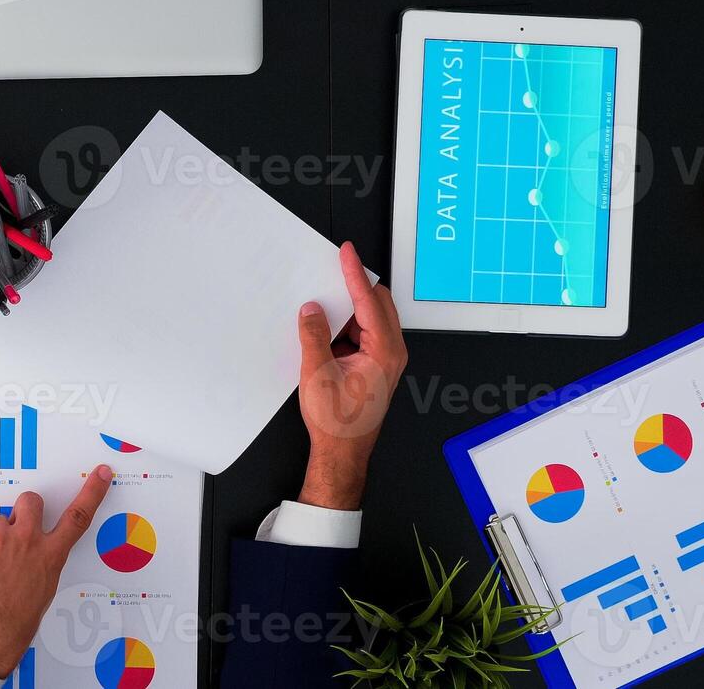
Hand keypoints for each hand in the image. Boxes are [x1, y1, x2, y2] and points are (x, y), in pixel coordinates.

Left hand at [0, 466, 113, 675]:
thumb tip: (32, 551)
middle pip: (30, 501)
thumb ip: (41, 562)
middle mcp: (27, 541)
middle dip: (22, 509)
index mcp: (49, 555)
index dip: (92, 492)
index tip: (100, 474)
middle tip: (14, 528)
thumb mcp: (43, 591)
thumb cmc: (16, 621)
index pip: (78, 517)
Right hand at [296, 241, 408, 510]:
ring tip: (321, 302)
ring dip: (347, 308)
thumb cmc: (337, 421)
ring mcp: (384, 357)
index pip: (369, 301)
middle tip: (330, 270)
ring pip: (369, 317)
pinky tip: (323, 326)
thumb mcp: (317, 373)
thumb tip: (312, 309)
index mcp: (384, 350)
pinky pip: (362, 332)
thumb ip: (313, 335)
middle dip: (354, 286)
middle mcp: (391, 351)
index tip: (347, 252)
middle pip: (376, 303)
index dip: (354, 273)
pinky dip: (344, 324)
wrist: (342, 451)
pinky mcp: (374, 364)